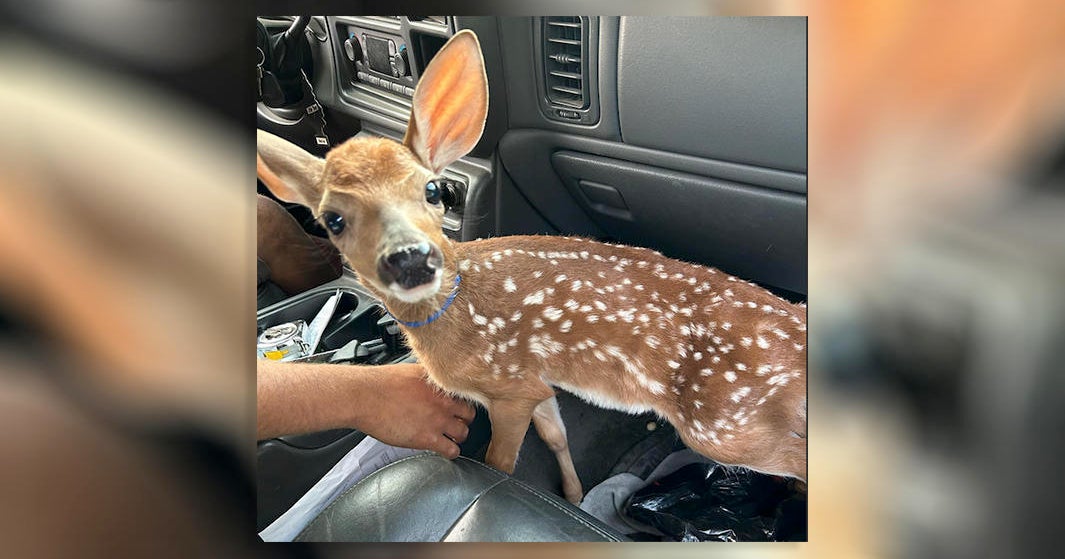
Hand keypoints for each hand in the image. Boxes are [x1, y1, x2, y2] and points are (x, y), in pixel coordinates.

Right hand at [352, 363, 475, 458]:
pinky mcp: (427, 439)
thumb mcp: (413, 370)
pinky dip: (450, 452)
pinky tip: (444, 450)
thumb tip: (434, 380)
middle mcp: (443, 402)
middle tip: (454, 423)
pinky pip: (452, 451)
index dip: (462, 403)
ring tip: (449, 438)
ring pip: (464, 434)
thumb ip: (429, 378)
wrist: (364, 397)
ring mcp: (437, 420)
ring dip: (457, 437)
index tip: (457, 409)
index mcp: (440, 384)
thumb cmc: (381, 383)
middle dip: (464, 421)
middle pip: (470, 415)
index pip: (467, 395)